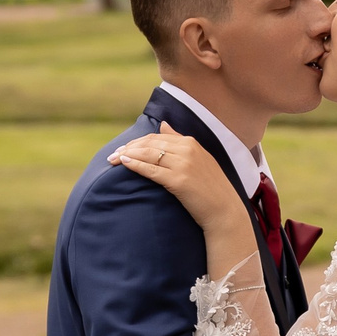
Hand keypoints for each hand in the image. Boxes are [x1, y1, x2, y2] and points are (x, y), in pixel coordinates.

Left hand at [110, 124, 243, 230]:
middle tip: (113, 154)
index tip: (124, 148)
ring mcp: (183, 165)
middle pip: (150, 143)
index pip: (157, 137)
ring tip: (113, 159)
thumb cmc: (210, 187)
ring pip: (148, 154)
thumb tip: (163, 125)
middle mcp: (187, 150)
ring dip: (127, 155)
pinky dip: (136, 165)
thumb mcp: (199, 158)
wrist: (224, 210)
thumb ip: (179, 140)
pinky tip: (124, 164)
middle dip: (129, 147)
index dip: (138, 141)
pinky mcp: (179, 180)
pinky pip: (152, 170)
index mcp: (191, 143)